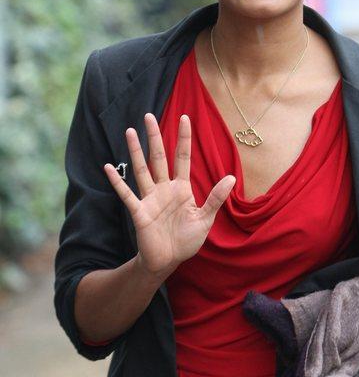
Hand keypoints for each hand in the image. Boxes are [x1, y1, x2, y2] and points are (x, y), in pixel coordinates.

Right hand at [104, 113, 235, 277]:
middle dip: (155, 137)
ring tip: (130, 131)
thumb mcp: (205, 219)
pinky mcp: (139, 212)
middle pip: (159, 157)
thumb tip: (232, 178)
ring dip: (136, 151)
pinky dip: (117, 181)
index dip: (184, 138)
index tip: (186, 118)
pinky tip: (108, 167)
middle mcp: (164, 189)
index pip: (183, 158)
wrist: (168, 261)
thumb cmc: (186, 240)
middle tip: (149, 115)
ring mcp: (150, 198)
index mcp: (182, 188)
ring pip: (142, 169)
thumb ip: (216, 198)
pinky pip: (126, 194)